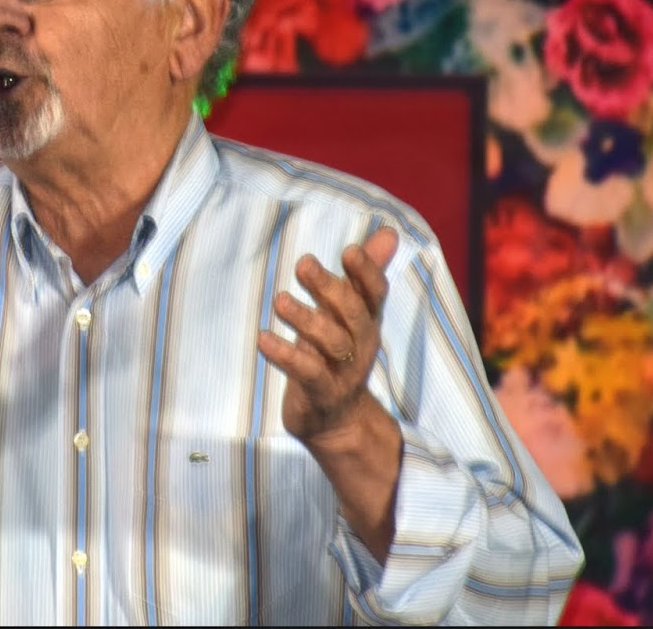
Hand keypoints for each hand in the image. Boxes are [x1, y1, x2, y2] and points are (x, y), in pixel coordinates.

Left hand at [257, 226, 396, 445]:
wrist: (337, 422)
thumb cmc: (338, 354)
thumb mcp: (351, 313)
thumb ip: (364, 274)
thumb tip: (389, 231)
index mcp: (368, 320)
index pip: (375, 293)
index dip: (366, 272)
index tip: (349, 250)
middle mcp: (361, 344)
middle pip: (352, 313)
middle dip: (329, 288)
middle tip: (303, 263)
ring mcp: (344, 371)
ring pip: (331, 342)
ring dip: (305, 319)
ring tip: (279, 300)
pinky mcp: (322, 393)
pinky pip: (308, 372)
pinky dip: (286, 355)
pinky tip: (263, 339)